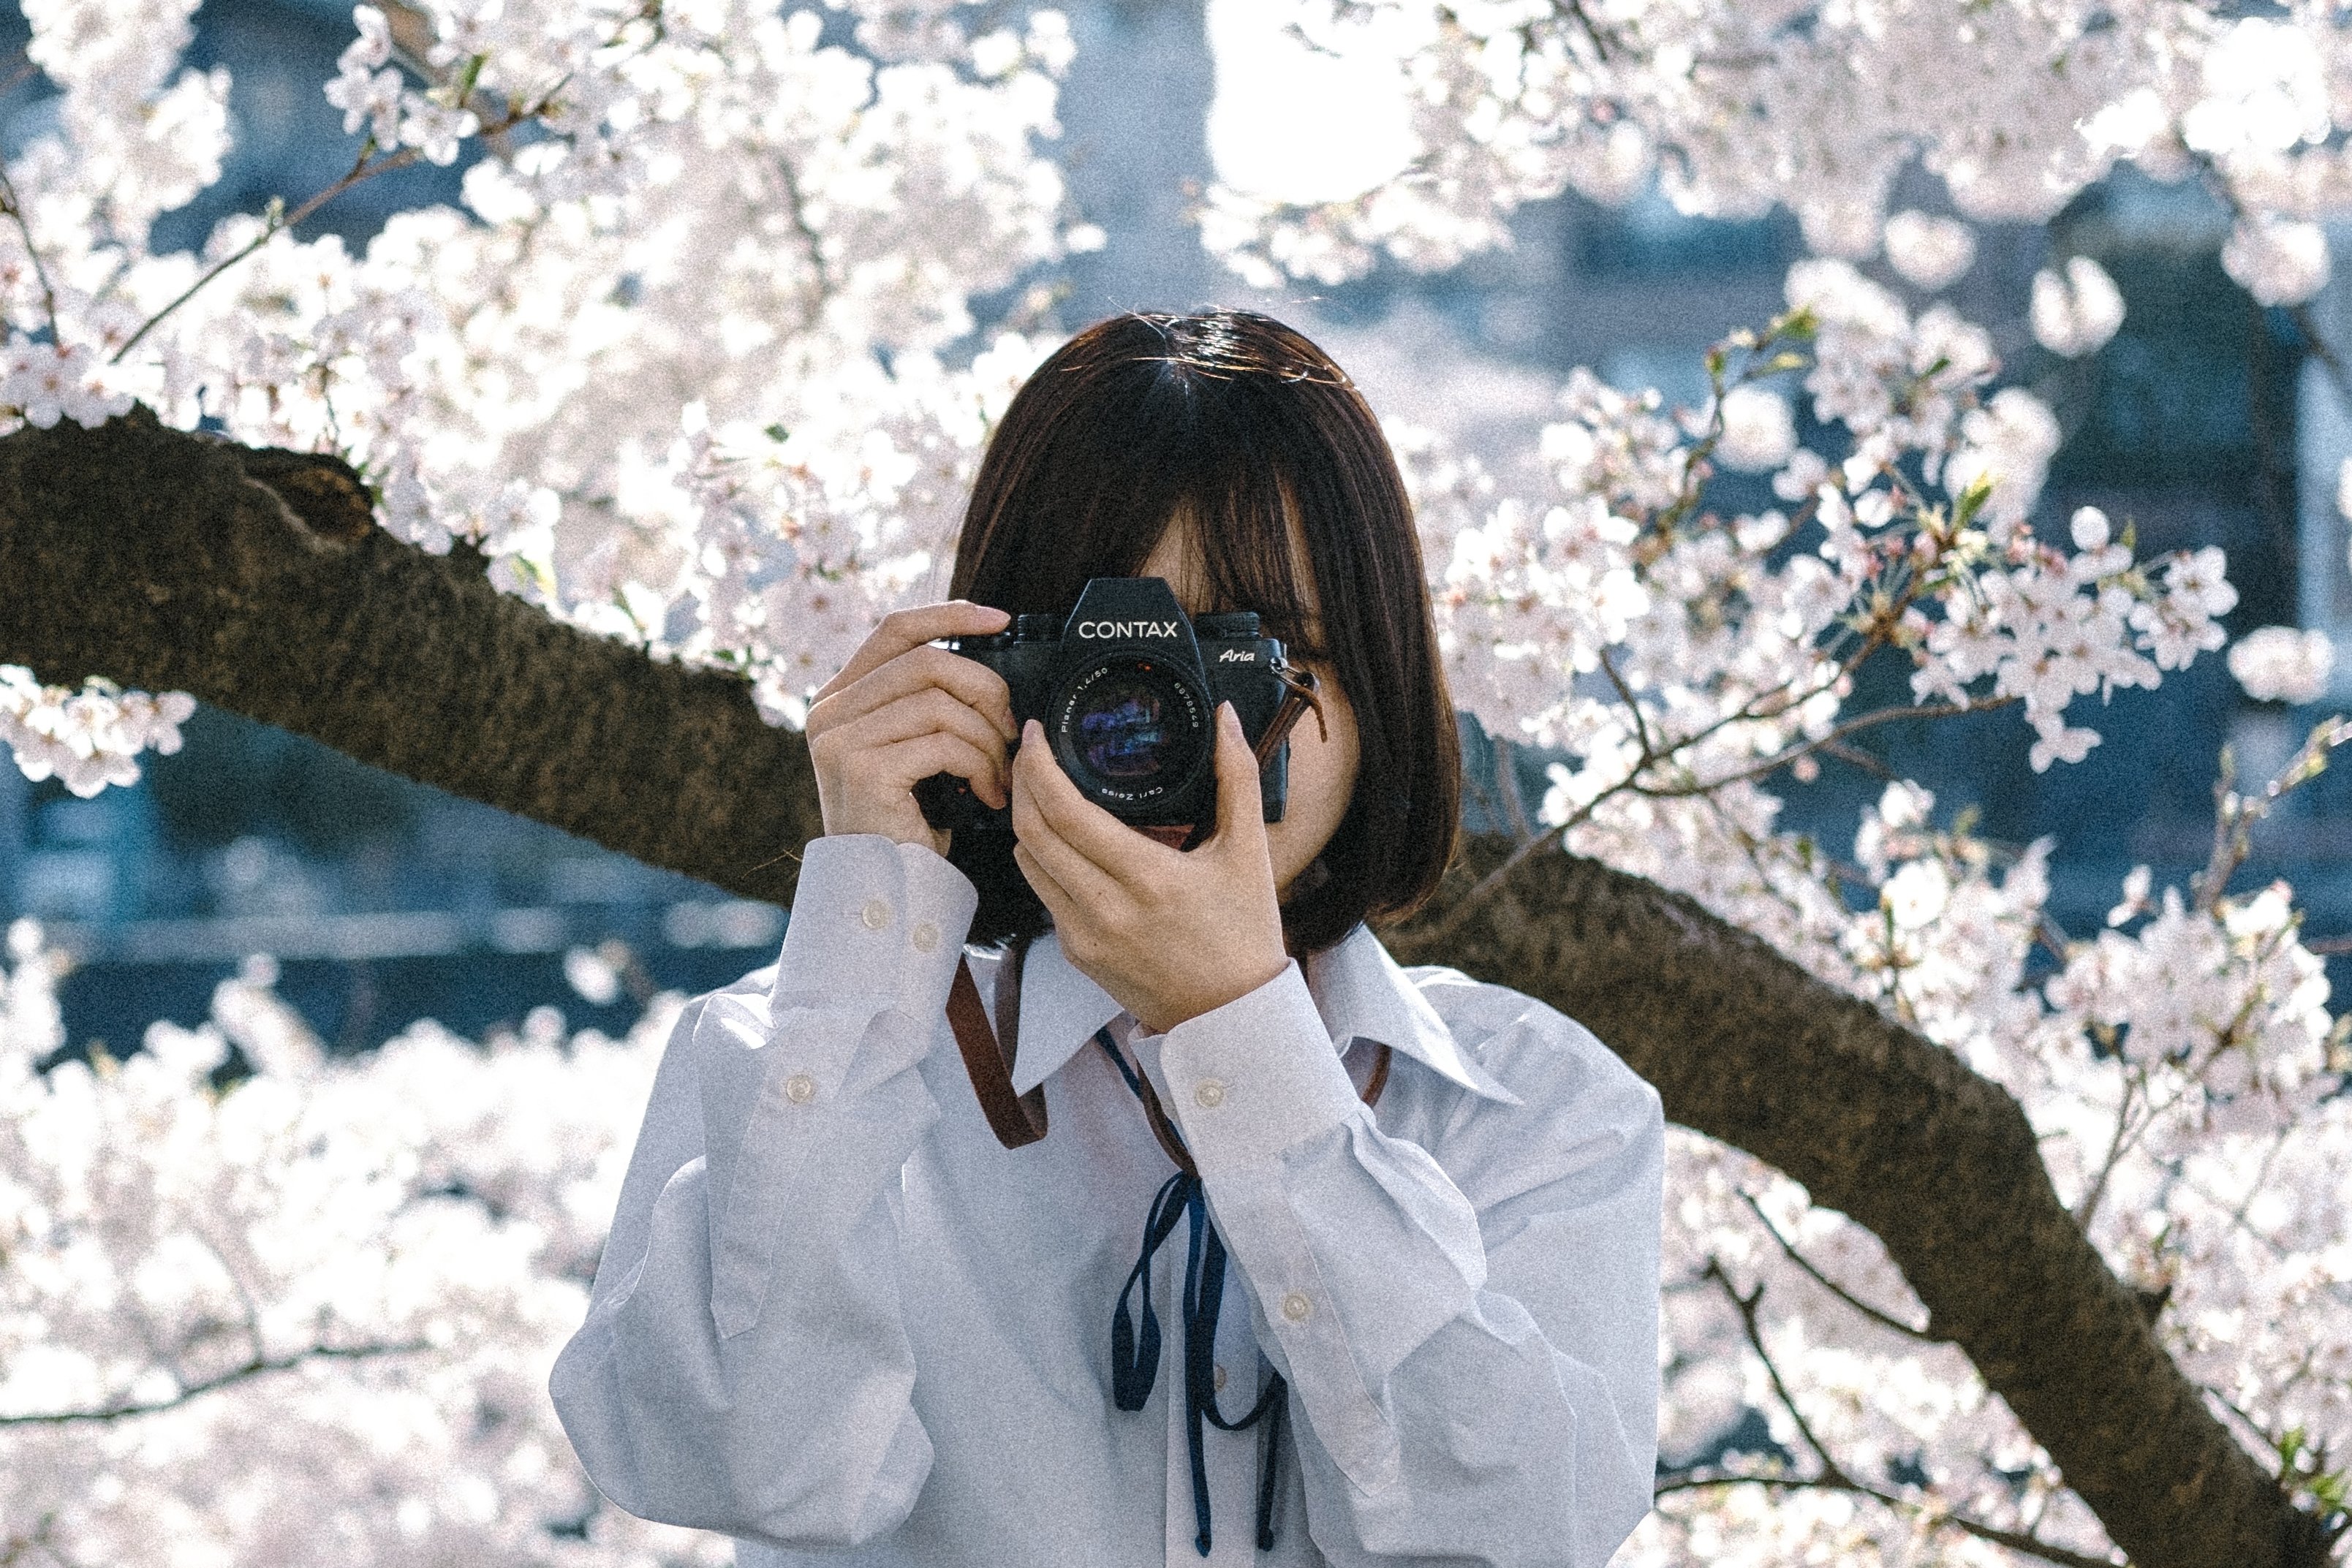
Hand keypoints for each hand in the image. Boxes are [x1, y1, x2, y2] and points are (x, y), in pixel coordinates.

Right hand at [806, 602, 1018, 856]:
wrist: (881, 891)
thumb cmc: (907, 824)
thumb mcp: (914, 751)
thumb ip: (928, 705)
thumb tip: (989, 674)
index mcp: (840, 698)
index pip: (896, 629)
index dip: (951, 615)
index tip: (1001, 620)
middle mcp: (830, 712)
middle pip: (928, 661)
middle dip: (986, 691)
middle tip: (1012, 731)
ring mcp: (840, 739)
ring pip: (940, 703)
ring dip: (987, 739)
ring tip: (999, 774)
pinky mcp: (861, 768)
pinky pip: (943, 743)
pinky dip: (979, 766)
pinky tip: (987, 795)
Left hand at [1010, 701, 1287, 1034]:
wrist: (1232, 1018)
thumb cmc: (1244, 935)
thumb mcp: (1249, 852)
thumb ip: (1238, 778)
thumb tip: (1227, 716)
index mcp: (1148, 880)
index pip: (1069, 815)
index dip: (1040, 768)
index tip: (1039, 733)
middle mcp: (1106, 910)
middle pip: (1033, 833)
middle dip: (1021, 783)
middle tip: (1030, 750)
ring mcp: (1084, 937)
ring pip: (1028, 863)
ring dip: (1025, 819)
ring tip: (1038, 786)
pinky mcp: (1076, 954)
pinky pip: (1043, 893)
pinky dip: (1042, 858)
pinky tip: (1059, 836)